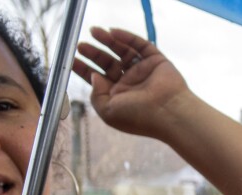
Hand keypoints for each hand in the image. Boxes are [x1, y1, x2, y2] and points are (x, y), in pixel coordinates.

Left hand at [73, 27, 190, 139]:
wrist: (168, 113)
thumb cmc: (139, 117)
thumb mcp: (107, 110)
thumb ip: (95, 94)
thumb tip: (94, 76)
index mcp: (119, 96)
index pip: (98, 78)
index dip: (84, 69)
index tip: (73, 60)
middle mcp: (130, 83)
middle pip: (108, 63)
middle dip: (94, 53)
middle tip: (81, 45)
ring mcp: (143, 71)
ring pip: (122, 51)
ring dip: (107, 41)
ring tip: (94, 31)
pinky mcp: (156, 61)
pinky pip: (140, 45)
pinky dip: (126, 37)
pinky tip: (113, 32)